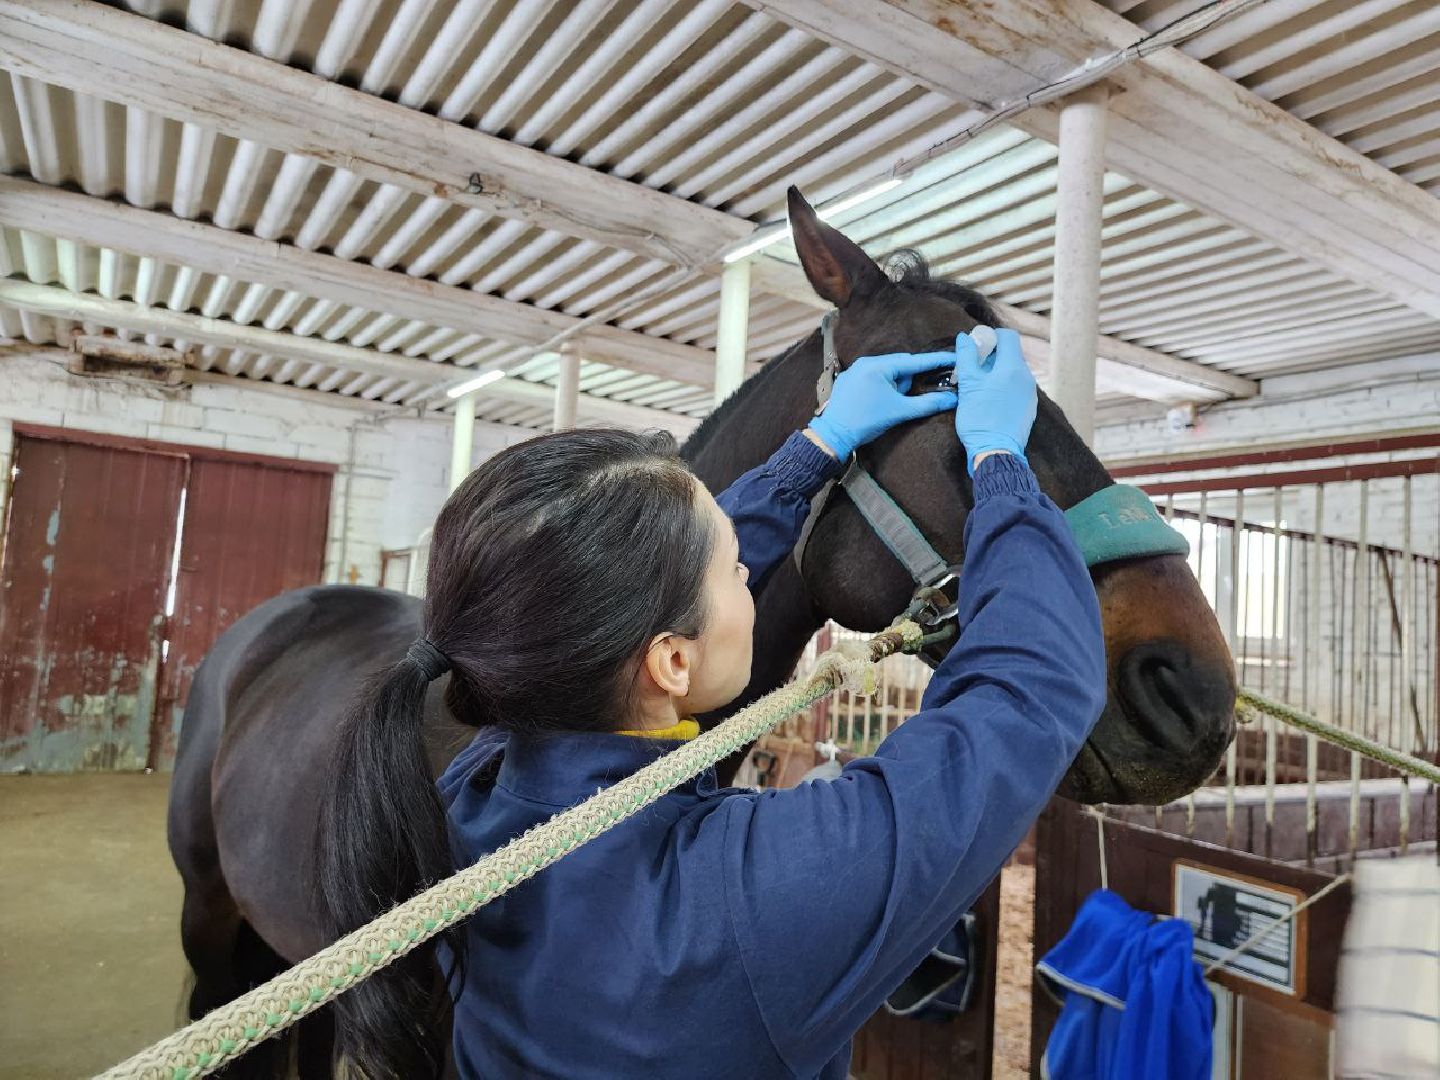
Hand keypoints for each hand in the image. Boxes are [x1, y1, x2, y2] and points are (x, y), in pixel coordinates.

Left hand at [807, 351, 957, 459]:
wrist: (834, 435)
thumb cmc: (866, 421)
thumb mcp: (900, 411)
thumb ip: (928, 403)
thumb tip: (951, 399)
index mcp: (878, 366)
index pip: (914, 361)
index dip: (936, 361)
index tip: (953, 358)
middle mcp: (865, 362)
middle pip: (901, 366)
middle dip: (910, 381)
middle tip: (911, 396)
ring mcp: (855, 370)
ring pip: (887, 372)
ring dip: (895, 386)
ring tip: (890, 404)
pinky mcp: (849, 380)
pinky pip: (873, 377)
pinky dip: (882, 387)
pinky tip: (880, 402)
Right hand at [953, 327, 1035, 473]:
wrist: (996, 452)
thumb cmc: (980, 418)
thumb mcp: (968, 385)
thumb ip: (966, 358)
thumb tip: (964, 337)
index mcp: (1012, 368)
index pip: (1008, 336)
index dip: (991, 336)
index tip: (977, 346)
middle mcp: (1026, 377)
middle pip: (1011, 354)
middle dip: (992, 355)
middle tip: (973, 367)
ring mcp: (1030, 393)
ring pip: (1014, 371)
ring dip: (997, 371)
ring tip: (980, 385)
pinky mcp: (1029, 407)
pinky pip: (1017, 387)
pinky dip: (1005, 386)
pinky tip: (990, 399)